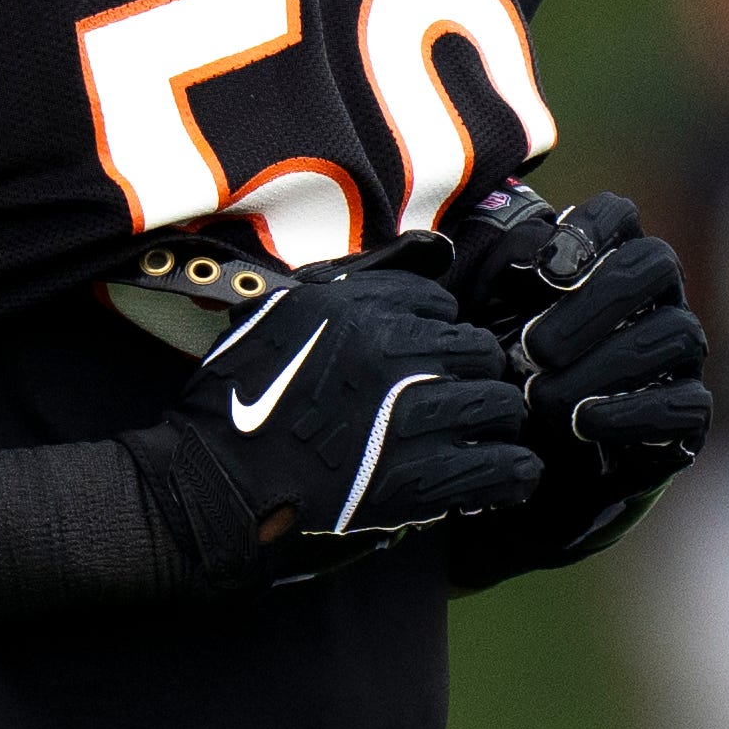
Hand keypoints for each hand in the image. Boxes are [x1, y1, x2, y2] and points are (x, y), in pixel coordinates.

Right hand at [113, 243, 542, 588]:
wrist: (217, 480)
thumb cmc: (241, 396)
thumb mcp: (280, 309)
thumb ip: (352, 278)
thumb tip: (434, 248)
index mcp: (357, 308)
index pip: (440, 302)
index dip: (437, 329)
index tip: (427, 355)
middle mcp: (391, 354)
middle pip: (478, 350)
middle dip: (474, 371)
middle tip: (459, 394)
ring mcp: (410, 418)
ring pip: (499, 404)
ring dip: (494, 418)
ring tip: (479, 433)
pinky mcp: (420, 480)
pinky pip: (501, 466)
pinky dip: (511, 471)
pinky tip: (506, 476)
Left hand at [439, 191, 709, 585]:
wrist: (525, 466)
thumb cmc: (502, 380)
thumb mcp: (478, 329)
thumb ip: (474, 287)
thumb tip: (450, 249)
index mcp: (605, 262)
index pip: (620, 216)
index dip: (591, 230)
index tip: (546, 270)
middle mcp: (653, 300)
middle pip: (658, 263)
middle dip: (596, 301)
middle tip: (535, 347)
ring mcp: (676, 358)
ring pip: (676, 333)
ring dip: (607, 363)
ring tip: (544, 397)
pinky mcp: (684, 417)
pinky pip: (686, 404)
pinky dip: (632, 412)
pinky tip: (582, 423)